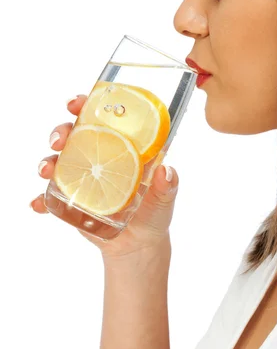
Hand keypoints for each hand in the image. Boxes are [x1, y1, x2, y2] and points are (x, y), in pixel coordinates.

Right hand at [30, 95, 178, 258]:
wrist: (138, 245)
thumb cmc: (154, 211)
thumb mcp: (165, 196)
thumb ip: (167, 184)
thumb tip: (165, 171)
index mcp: (120, 145)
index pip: (101, 118)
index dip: (86, 105)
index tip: (77, 103)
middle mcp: (97, 157)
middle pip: (73, 134)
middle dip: (60, 131)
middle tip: (58, 140)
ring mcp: (81, 178)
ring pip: (56, 161)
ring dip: (46, 162)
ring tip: (46, 171)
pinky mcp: (70, 202)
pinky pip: (49, 197)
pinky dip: (40, 199)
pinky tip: (38, 204)